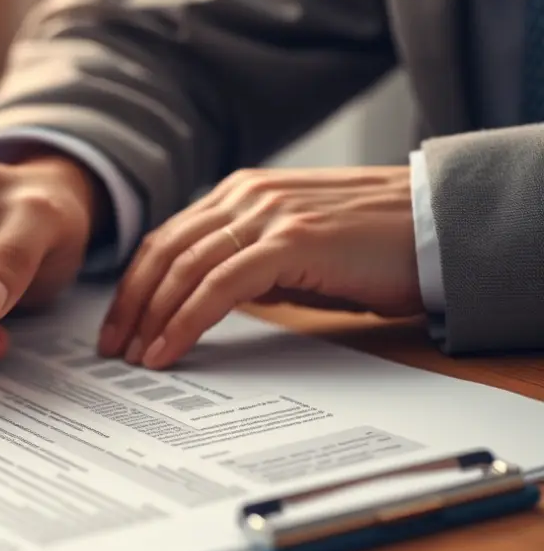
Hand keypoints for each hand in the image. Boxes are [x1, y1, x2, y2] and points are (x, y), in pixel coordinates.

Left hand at [98, 166, 421, 368]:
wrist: (438, 226)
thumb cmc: (373, 244)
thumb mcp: (294, 250)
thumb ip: (248, 263)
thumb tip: (204, 302)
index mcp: (242, 194)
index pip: (168, 239)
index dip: (135, 284)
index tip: (118, 324)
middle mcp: (246, 197)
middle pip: (164, 253)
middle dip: (130, 304)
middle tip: (112, 348)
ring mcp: (268, 215)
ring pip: (184, 269)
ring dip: (151, 318)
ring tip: (134, 356)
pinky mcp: (291, 241)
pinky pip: (218, 286)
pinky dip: (185, 321)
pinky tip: (168, 349)